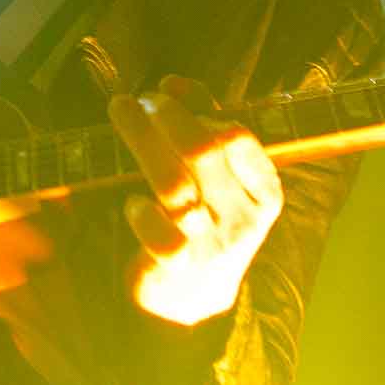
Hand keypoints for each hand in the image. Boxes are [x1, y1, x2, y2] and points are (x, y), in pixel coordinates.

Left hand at [108, 74, 284, 325]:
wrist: (193, 301)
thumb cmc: (206, 221)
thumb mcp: (222, 179)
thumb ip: (205, 127)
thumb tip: (173, 84)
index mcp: (264, 193)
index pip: (237, 136)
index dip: (198, 108)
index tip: (165, 94)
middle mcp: (241, 218)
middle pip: (203, 151)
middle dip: (166, 116)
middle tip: (138, 101)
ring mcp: (210, 244)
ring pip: (176, 186)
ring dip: (143, 142)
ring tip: (120, 115)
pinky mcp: (177, 268)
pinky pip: (160, 235)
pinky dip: (141, 211)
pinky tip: (132, 201)